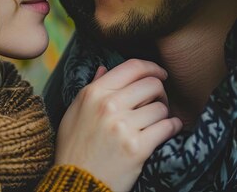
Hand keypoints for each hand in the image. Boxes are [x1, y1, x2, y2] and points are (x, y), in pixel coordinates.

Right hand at [55, 59, 181, 191]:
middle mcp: (108, 105)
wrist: (77, 181)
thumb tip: (104, 69)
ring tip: (156, 122)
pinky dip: (172, 127)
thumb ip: (91, 88)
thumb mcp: (74, 112)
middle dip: (160, 93)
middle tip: (157, 103)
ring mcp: (123, 126)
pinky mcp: (137, 147)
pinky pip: (167, 127)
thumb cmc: (74, 147)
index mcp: (93, 93)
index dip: (152, 68)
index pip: (132, 67)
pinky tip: (168, 130)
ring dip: (164, 114)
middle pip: (151, 85)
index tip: (159, 74)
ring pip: (161, 107)